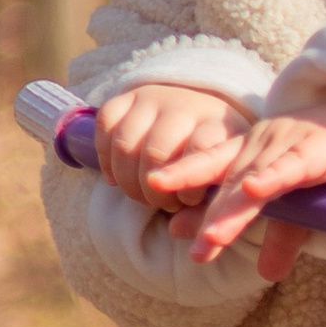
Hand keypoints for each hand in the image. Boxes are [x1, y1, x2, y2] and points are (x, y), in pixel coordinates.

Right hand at [96, 81, 254, 207]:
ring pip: (125, 142)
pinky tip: (115, 176)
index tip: (184, 203)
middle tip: (159, 204)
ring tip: (139, 195)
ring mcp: (155, 98)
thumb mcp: (220, 181)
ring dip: (126, 179)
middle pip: (156, 151)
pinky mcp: (128, 95)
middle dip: (152, 190)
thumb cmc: (212, 159)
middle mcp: (185, 107)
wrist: (199, 110)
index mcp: (218, 126)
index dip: (188, 185)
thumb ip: (204, 210)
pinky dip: (105, 156)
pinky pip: (106, 122)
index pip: (200, 151)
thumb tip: (176, 231)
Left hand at [182, 97, 325, 281]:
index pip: (211, 166)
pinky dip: (272, 177)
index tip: (167, 215)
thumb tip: (266, 275)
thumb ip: (279, 234)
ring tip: (211, 239)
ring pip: (254, 179)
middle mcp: (262, 146)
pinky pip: (291, 165)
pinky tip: (253, 189)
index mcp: (251, 153)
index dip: (185, 180)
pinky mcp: (317, 150)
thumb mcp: (303, 202)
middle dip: (206, 212)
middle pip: (229, 182)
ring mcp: (287, 146)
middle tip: (181, 238)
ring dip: (232, 209)